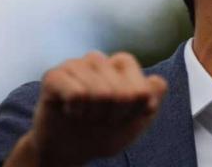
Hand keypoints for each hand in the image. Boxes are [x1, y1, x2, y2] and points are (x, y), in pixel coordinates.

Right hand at [27, 51, 166, 165]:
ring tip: (86, 115)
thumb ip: (152, 99)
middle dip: (114, 115)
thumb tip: (157, 82)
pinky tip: (71, 111)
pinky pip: (76, 94)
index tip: (123, 117)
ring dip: (95, 114)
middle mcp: (99, 59)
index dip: (133, 112)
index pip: (141, 89)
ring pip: (100, 93)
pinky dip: (77, 111)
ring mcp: (76, 64)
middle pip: (122, 93)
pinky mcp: (53, 75)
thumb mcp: (136, 121)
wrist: (68, 151)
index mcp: (122, 64)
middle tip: (101, 118)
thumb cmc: (104, 132)